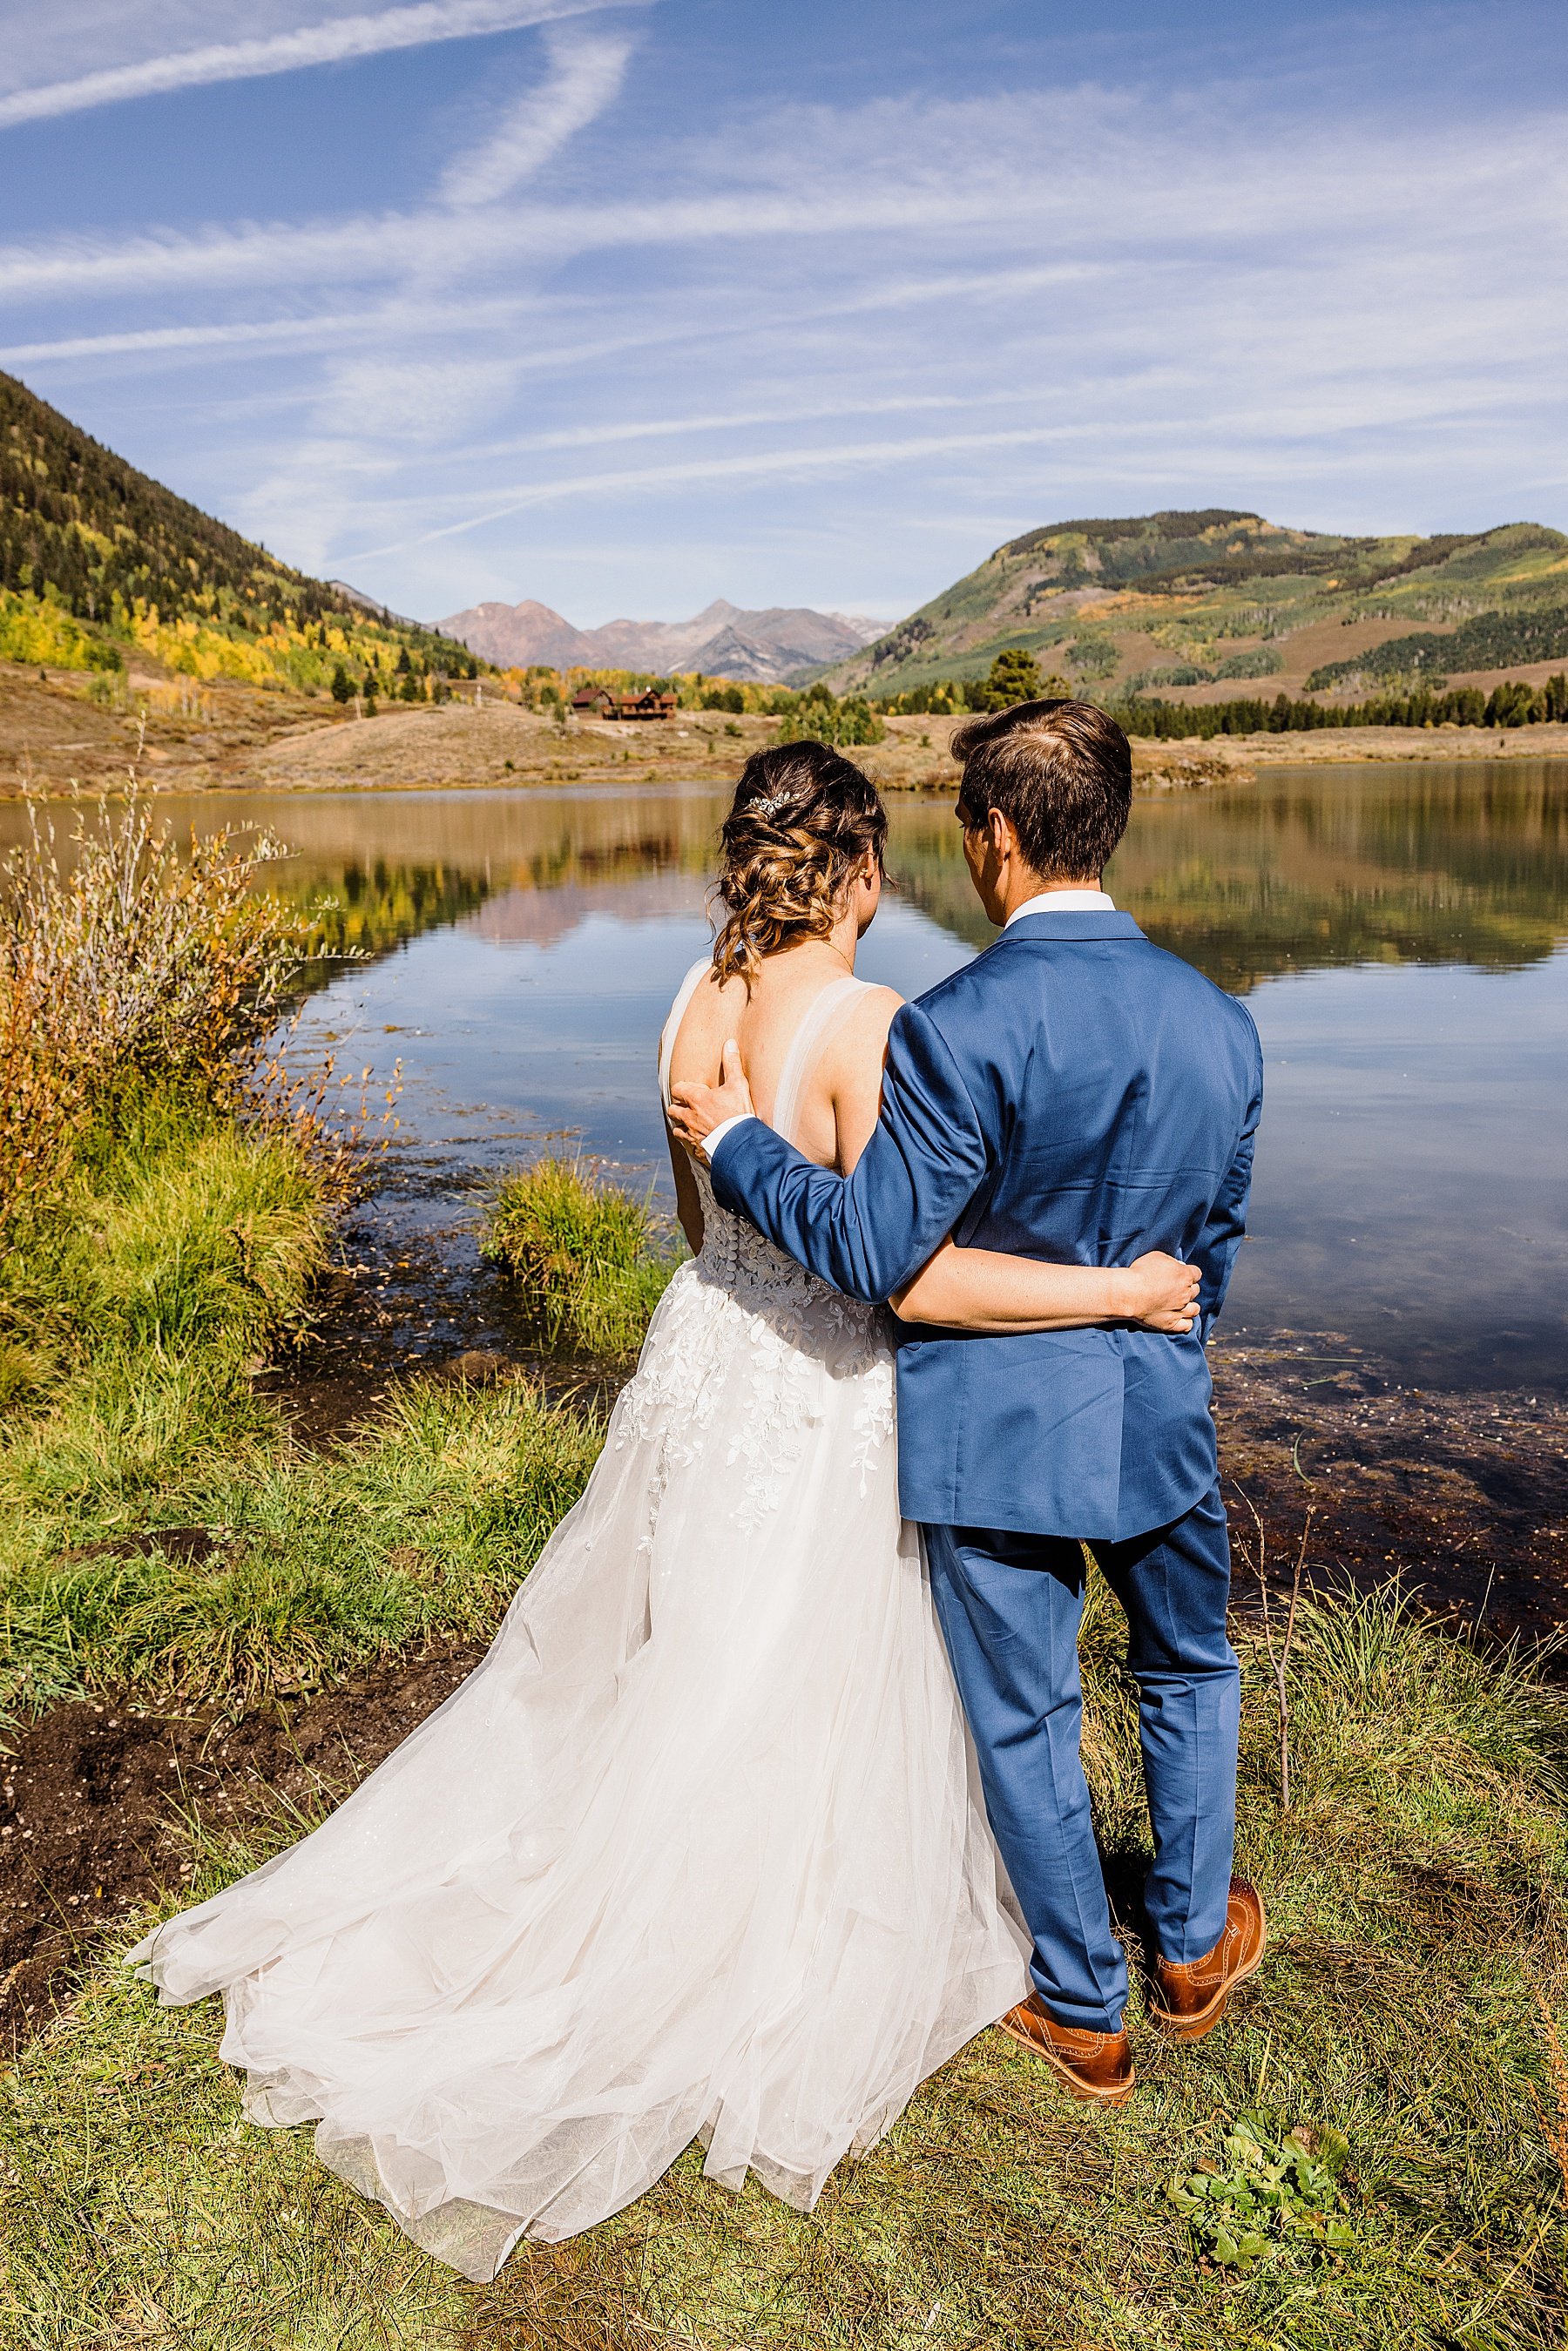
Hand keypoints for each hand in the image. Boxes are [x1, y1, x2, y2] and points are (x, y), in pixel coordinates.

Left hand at [668, 1040, 755, 1160]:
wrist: (741, 1143)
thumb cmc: (739, 1113)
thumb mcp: (738, 1085)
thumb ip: (732, 1064)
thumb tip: (729, 1043)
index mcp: (696, 1099)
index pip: (678, 1090)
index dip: (682, 1089)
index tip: (692, 1090)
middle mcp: (689, 1117)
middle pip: (673, 1110)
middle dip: (678, 1108)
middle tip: (689, 1108)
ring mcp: (691, 1135)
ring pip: (676, 1129)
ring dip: (681, 1126)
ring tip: (691, 1126)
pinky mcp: (696, 1150)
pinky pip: (686, 1146)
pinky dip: (689, 1143)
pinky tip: (697, 1143)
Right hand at [1111, 1251, 1201, 1332]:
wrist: (1129, 1294)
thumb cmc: (1140, 1273)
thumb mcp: (1156, 1256)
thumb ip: (1170, 1261)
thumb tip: (1176, 1265)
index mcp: (1185, 1275)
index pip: (1196, 1273)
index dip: (1189, 1273)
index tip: (1181, 1274)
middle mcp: (1186, 1293)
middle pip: (1195, 1290)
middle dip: (1188, 1288)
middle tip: (1176, 1288)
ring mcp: (1180, 1310)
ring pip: (1195, 1309)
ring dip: (1190, 1306)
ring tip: (1180, 1305)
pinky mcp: (1172, 1324)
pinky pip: (1187, 1325)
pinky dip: (1186, 1322)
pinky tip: (1180, 1319)